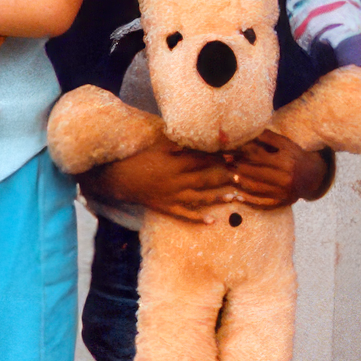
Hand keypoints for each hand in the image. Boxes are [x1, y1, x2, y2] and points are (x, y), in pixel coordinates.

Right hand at [80, 133, 239, 223]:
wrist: (119, 179)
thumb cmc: (139, 159)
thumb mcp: (157, 147)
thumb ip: (177, 144)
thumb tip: (195, 139)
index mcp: (174, 164)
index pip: (201, 159)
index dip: (219, 157)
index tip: (234, 155)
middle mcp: (176, 181)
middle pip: (205, 178)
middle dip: (224, 176)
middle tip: (242, 175)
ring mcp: (172, 196)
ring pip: (199, 198)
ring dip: (217, 198)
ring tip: (234, 197)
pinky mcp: (166, 207)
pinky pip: (184, 214)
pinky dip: (198, 218)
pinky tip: (212, 221)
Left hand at [227, 130, 328, 207]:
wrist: (312, 176)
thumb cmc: (295, 155)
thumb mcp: (285, 143)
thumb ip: (267, 137)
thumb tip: (246, 133)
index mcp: (286, 160)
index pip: (258, 155)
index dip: (242, 153)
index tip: (230, 151)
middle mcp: (285, 177)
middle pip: (254, 172)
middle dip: (238, 167)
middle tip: (226, 163)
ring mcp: (284, 191)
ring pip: (255, 187)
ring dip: (240, 181)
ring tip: (231, 175)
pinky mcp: (282, 202)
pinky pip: (261, 201)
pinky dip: (248, 198)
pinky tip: (239, 194)